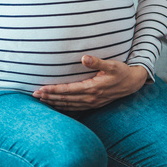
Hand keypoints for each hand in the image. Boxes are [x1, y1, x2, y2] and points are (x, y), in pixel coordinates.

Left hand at [32, 56, 146, 110]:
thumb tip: (83, 58)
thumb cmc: (121, 72)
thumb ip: (97, 62)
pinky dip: (63, 107)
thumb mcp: (112, 65)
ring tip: (41, 100)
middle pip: (65, 99)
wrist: (133, 83)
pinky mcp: (93, 105)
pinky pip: (75, 108)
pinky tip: (56, 105)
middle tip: (34, 95)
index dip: (53, 90)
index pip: (68, 90)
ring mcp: (92, 103)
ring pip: (69, 105)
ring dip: (54, 103)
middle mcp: (90, 98)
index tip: (41, 89)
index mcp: (93, 88)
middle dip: (49, 97)